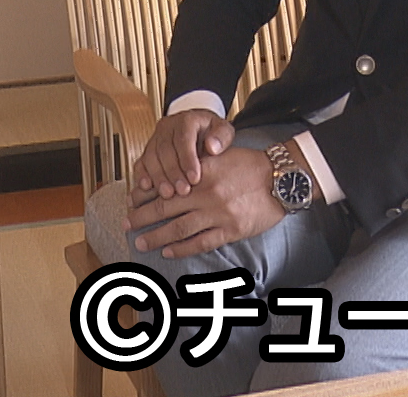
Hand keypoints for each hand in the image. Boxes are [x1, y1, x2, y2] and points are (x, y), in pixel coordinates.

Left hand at [125, 146, 284, 258]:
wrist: (281, 179)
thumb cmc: (250, 165)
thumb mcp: (220, 156)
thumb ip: (197, 164)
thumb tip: (171, 174)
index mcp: (201, 172)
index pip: (165, 184)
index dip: (145, 195)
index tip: (131, 201)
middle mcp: (206, 193)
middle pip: (166, 208)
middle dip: (143, 217)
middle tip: (126, 224)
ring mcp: (218, 213)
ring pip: (179, 228)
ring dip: (157, 236)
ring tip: (141, 242)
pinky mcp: (231, 230)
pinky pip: (201, 242)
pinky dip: (182, 248)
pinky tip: (168, 251)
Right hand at [131, 109, 235, 198]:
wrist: (199, 129)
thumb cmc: (212, 133)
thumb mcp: (223, 130)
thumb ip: (221, 137)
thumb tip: (212, 147)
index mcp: (186, 120)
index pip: (183, 139)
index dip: (187, 159)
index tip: (195, 178)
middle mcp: (167, 127)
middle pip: (165, 149)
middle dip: (173, 172)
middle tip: (182, 191)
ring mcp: (155, 138)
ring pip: (151, 156)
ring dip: (158, 177)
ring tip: (168, 194)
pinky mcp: (148, 151)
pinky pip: (140, 162)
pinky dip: (142, 175)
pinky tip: (146, 187)